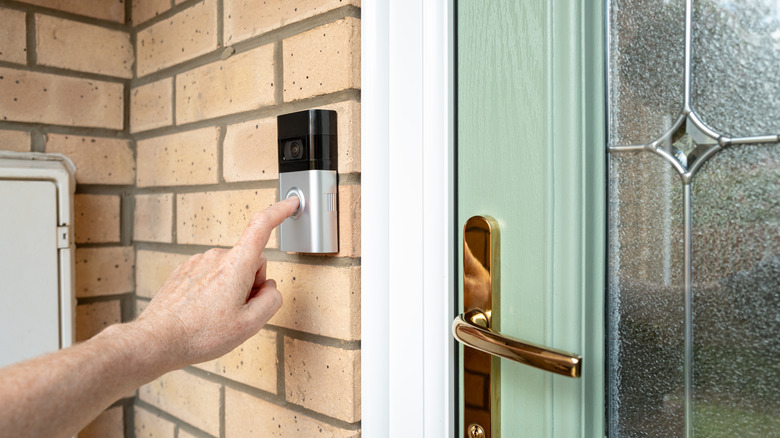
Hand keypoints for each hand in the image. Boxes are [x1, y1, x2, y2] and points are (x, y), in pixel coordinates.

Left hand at [132, 197, 299, 369]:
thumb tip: (270, 288)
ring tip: (216, 316)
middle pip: (250, 260)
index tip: (291, 202)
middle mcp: (216, 256)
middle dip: (252, 282)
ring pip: (230, 269)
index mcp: (236, 265)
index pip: (262, 226)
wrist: (157, 340)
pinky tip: (203, 311)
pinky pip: (211, 275)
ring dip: (232, 288)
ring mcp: (197, 262)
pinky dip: (214, 290)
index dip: (279, 211)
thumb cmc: (200, 334)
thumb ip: (271, 301)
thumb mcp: (250, 325)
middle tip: (238, 311)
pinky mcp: (184, 271)